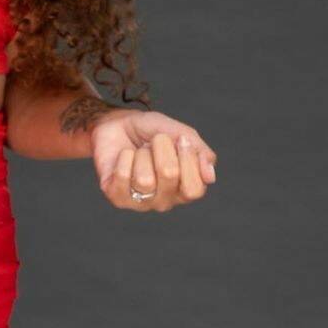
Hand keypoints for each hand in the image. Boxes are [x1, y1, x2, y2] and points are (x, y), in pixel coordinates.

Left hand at [90, 108, 216, 211]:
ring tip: (138, 151)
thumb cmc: (151, 132)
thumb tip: (209, 177)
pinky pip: (122, 177)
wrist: (117, 124)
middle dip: (162, 149)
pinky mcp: (117, 197)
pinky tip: (124, 156)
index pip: (194, 189)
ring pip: (144, 179)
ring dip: (141, 154)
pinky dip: (124, 158)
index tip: (181, 139)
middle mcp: (165, 201)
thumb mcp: (181, 133)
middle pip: (169, 176)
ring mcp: (140, 202)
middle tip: (155, 142)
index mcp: (185, 189)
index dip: (188, 159)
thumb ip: (200, 152)